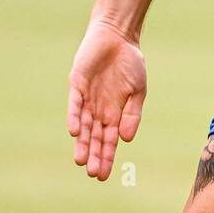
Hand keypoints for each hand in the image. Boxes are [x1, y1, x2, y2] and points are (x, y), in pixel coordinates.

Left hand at [67, 18, 146, 181]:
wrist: (119, 37)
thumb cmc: (131, 63)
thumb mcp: (138, 90)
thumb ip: (132, 114)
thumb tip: (125, 139)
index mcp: (114, 113)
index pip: (108, 140)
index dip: (106, 156)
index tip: (103, 175)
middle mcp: (98, 109)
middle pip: (95, 138)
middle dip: (95, 155)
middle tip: (94, 174)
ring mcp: (87, 98)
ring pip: (83, 126)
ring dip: (82, 143)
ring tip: (82, 161)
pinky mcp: (77, 85)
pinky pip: (75, 104)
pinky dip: (75, 117)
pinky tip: (76, 131)